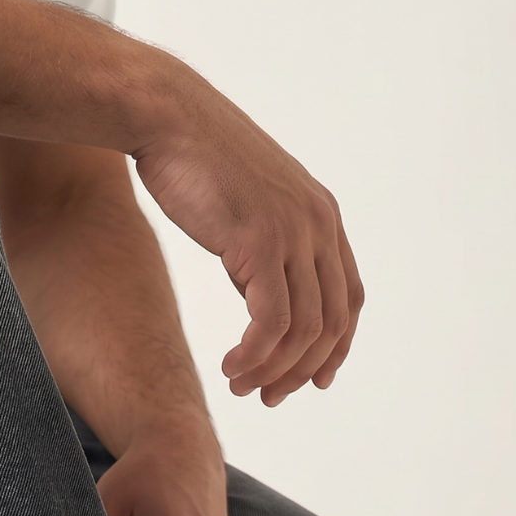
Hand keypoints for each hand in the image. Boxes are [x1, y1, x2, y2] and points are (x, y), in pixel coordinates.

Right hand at [133, 82, 364, 406]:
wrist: (166, 118)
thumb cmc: (194, 162)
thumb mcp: (245, 212)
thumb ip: (263, 253)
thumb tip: (260, 297)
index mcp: (321, 216)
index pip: (348, 299)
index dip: (335, 348)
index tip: (310, 381)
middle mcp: (318, 225)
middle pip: (331, 324)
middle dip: (301, 372)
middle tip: (266, 397)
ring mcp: (294, 233)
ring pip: (304, 330)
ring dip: (274, 370)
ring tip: (241, 386)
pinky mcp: (260, 243)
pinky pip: (272, 323)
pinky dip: (255, 356)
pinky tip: (231, 367)